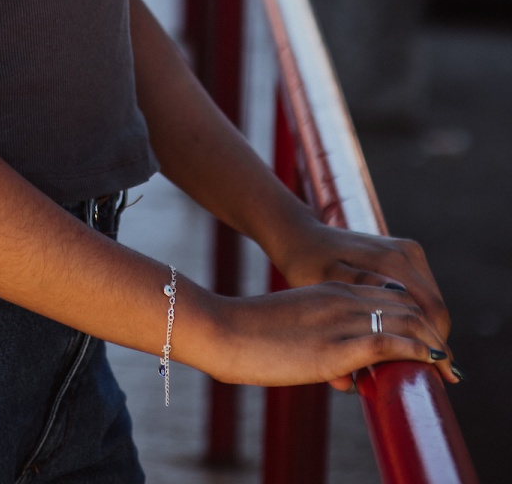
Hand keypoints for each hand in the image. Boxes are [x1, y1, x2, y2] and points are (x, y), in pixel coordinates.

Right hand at [189, 279, 456, 391]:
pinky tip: (429, 363)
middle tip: (440, 358)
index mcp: (332, 288)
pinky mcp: (337, 346)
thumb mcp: (297, 333)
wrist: (224, 329)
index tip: (424, 341)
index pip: (391, 295)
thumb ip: (326, 347)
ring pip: (406, 321)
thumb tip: (349, 379)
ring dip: (430, 342)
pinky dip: (417, 352)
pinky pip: (391, 344)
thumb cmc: (252, 334)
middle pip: (406, 305)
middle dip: (428, 330)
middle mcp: (343, 297)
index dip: (414, 317)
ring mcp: (341, 319)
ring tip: (442, 366)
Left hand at [269, 219, 453, 386]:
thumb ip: (354, 313)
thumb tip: (387, 347)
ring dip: (428, 331)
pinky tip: (405, 339)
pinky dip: (418, 317)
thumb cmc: (307, 264)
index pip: (433, 312)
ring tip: (419, 363)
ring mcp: (405, 251)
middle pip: (436, 308)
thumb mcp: (326, 289)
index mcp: (392, 261)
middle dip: (435, 343)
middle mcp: (404, 252)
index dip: (436, 347)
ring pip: (430, 302)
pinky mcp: (400, 255)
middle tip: (430, 378)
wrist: (300, 236)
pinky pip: (419, 292)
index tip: (436, 378)